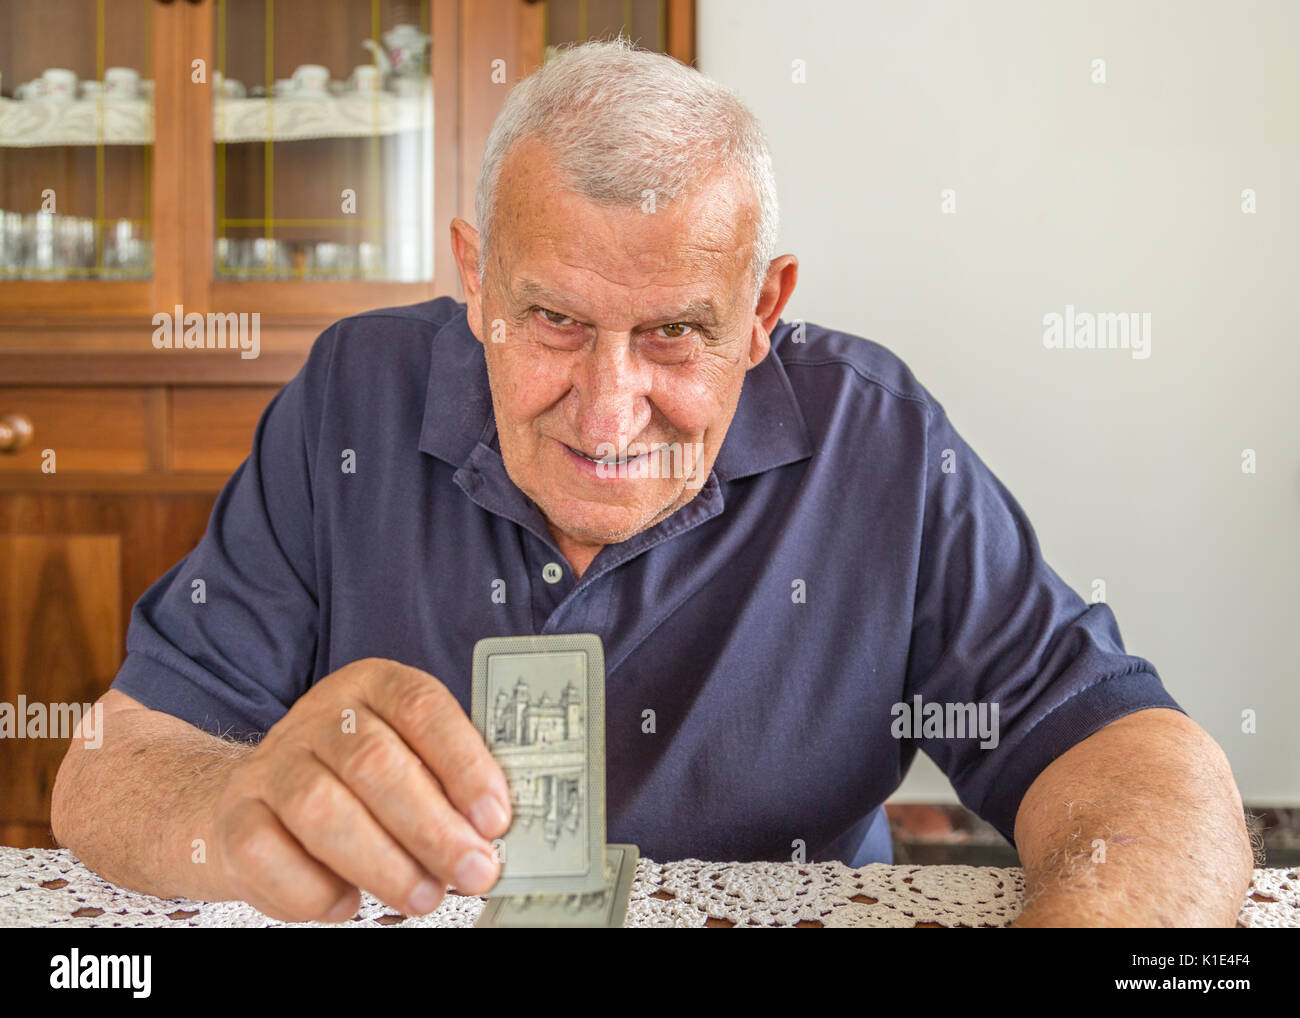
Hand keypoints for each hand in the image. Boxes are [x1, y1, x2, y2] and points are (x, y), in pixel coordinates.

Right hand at [210, 657, 510, 921]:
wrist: (253, 800)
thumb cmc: (354, 783)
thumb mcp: (406, 759)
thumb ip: (447, 783)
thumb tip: (492, 832)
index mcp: (373, 687)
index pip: (421, 707)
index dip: (464, 763)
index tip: (494, 818)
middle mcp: (318, 717)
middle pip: (374, 763)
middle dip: (432, 827)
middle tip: (473, 870)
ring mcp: (271, 766)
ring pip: (322, 810)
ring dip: (383, 864)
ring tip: (424, 896)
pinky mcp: (234, 820)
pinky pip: (269, 857)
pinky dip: (315, 892)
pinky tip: (348, 902)